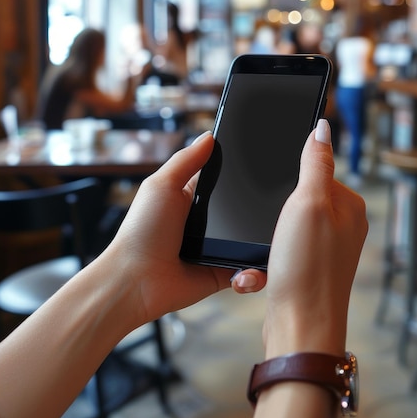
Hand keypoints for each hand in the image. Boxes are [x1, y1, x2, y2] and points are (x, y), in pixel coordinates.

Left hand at [99, 132, 265, 326]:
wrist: (136, 282)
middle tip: (280, 204)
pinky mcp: (224, 272)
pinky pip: (250, 269)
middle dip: (260, 206)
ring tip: (274, 238)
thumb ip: (186, 160)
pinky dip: (256, 271)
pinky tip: (252, 268)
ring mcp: (217, 247)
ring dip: (263, 239)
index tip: (266, 161)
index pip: (224, 179)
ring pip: (252, 238)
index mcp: (192, 197)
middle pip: (244, 207)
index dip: (243, 172)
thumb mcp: (161, 185)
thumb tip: (209, 135)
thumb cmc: (141, 232)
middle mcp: (207, 222)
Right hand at [233, 119, 368, 356]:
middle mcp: (343, 226)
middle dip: (273, 213)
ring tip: (268, 257)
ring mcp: (327, 249)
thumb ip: (315, 162)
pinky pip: (280, 251)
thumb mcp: (308, 203)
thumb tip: (322, 127)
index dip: (288, 181)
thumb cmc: (307, 267)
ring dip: (266, 238)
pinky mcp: (309, 268)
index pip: (316, 170)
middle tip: (271, 230)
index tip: (275, 198)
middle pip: (296, 198)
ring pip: (283, 226)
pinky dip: (267, 259)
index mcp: (349, 205)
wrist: (299, 328)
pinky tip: (265, 272)